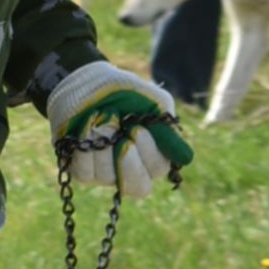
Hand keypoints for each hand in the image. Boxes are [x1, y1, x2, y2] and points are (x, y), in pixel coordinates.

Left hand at [47, 59, 192, 200]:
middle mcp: (131, 168)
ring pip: (108, 177)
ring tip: (99, 118)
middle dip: (129, 162)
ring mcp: (106, 173)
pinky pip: (85, 173)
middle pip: (140, 187)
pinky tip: (85, 128)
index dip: (149, 153)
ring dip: (103, 144)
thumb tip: (186, 158)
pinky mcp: (83, 171)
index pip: (159, 168)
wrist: (83, 81)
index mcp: (152, 152)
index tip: (137, 128)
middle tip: (121, 137)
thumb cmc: (120, 89)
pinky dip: (85, 147)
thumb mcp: (149, 100)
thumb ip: (166, 127)